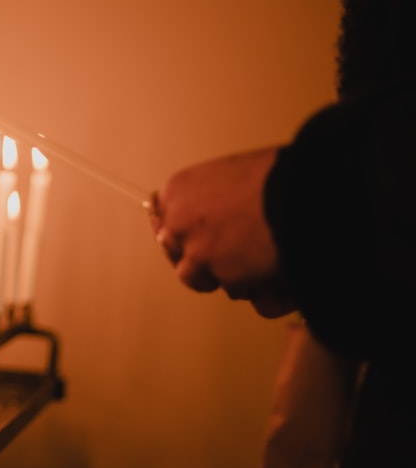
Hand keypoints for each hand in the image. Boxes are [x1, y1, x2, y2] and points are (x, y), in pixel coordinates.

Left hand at [151, 147, 293, 317]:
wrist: (305, 191)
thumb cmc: (279, 174)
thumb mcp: (234, 172)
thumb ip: (214, 197)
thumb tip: (220, 214)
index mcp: (177, 192)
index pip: (163, 221)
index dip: (186, 233)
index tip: (195, 240)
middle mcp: (179, 224)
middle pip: (179, 254)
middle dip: (202, 258)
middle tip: (234, 254)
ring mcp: (199, 255)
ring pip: (202, 279)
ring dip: (230, 276)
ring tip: (264, 263)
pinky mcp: (227, 279)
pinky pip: (243, 294)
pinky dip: (265, 292)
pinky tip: (285, 276)